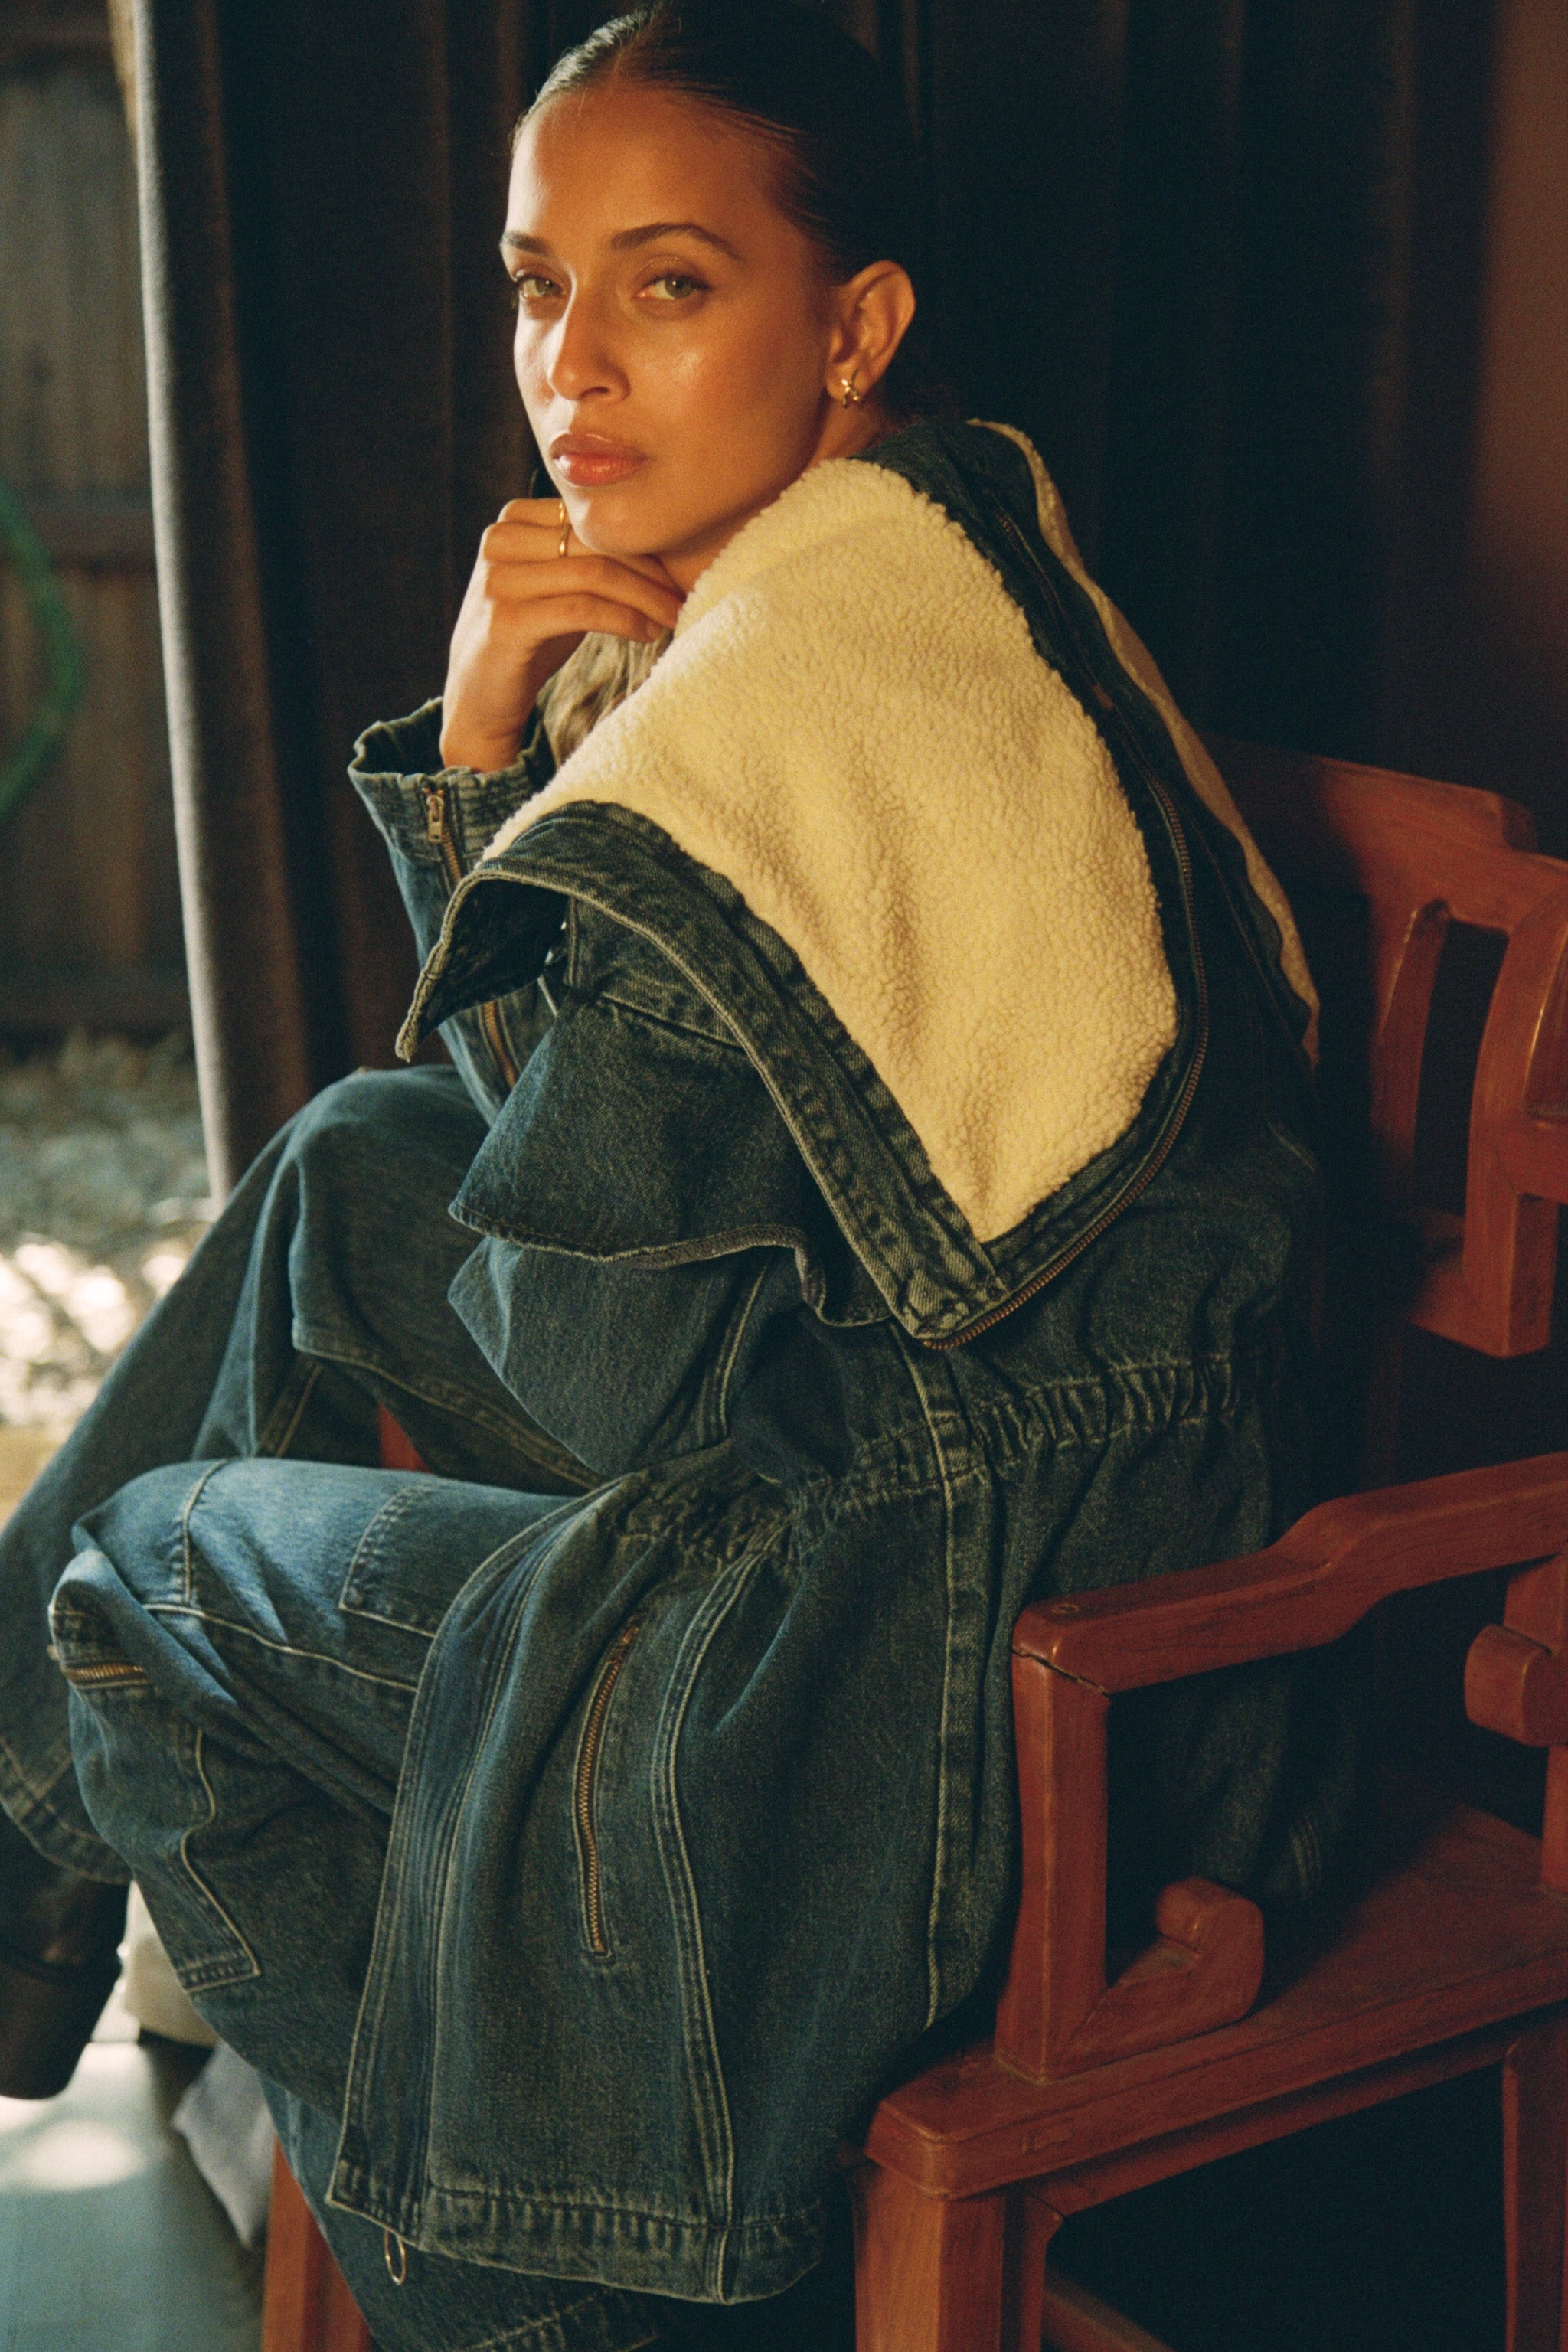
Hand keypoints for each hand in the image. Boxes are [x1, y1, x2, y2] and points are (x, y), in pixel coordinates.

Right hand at [439, 498, 683, 772]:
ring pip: (594, 574)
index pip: (594, 519)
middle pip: (597, 543)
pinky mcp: (506, 620)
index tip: (677, 574)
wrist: (481, 696)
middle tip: (684, 597)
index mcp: (514, 520)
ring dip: (645, 598)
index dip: (643, 544)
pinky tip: (648, 634)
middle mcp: (500, 540)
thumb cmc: (531, 638)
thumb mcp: (557, 583)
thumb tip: (666, 543)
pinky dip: (625, 620)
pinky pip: (582, 609)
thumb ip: (588, 556)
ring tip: (672, 618)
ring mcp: (498, 579)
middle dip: (651, 572)